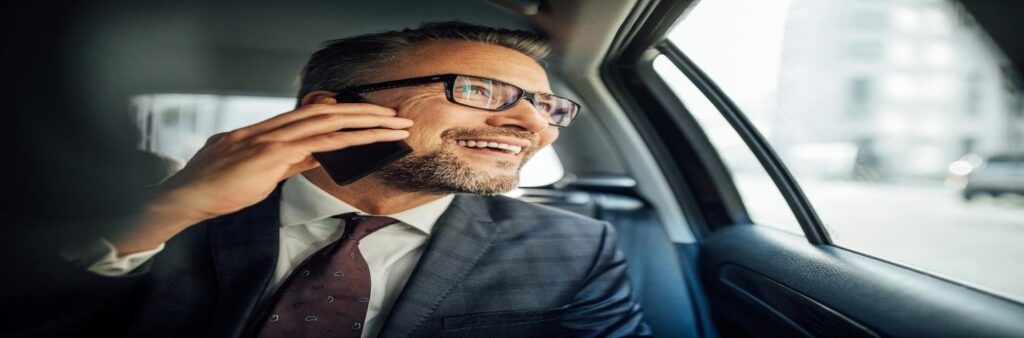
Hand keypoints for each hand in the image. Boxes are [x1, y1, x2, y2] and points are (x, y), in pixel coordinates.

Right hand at [154, 96, 411, 224]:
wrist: (186, 196)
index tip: (366, 116)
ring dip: (365, 123)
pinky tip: (369, 141)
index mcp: (262, 132)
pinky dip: (348, 140)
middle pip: (324, 110)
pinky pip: (319, 144)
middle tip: (392, 116)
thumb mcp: (255, 171)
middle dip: (362, 112)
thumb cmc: (214, 189)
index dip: (341, 113)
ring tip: (394, 126)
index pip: (309, 115)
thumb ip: (286, 162)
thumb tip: (313, 157)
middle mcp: (268, 129)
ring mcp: (271, 139)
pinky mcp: (273, 155)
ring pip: (328, 122)